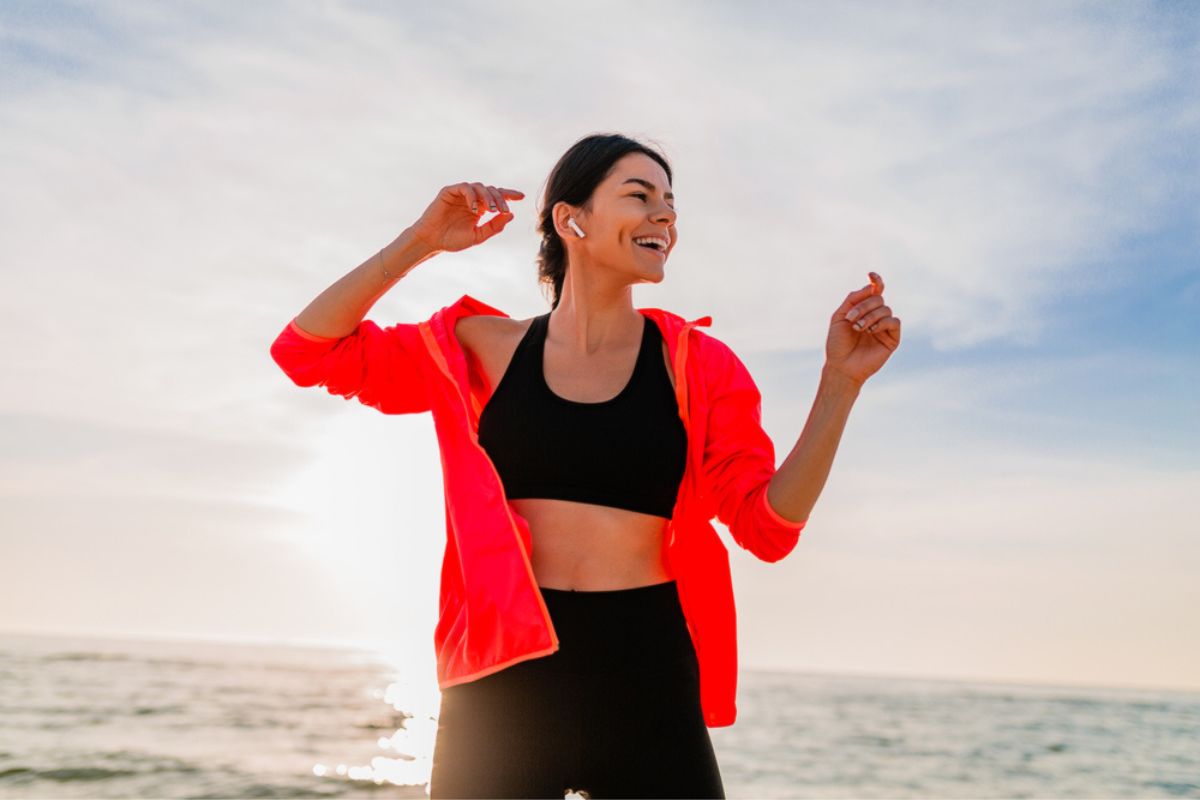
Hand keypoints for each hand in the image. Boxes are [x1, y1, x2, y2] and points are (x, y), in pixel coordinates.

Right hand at [411, 182, 524, 252]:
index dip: (509, 195)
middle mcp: (471, 199)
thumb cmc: (452, 240)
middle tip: (503, 210)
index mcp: (479, 208)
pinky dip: (472, 196)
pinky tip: (475, 208)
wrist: (432, 241)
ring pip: (479, 187)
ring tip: (491, 210)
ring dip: (488, 197)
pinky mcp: (449, 191)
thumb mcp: (478, 236)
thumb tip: (511, 215)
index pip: (497, 197)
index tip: (522, 197)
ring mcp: (460, 194)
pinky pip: (465, 188)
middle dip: (500, 199)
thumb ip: (494, 226)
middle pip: (491, 191)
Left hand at [825, 271, 901, 385]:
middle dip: (864, 306)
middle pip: (878, 298)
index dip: (876, 281)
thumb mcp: (839, 317)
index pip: (875, 291)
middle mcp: (876, 316)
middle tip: (851, 319)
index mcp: (863, 310)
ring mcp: (884, 327)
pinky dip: (882, 322)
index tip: (871, 275)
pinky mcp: (892, 338)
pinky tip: (871, 330)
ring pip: (885, 309)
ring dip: (870, 316)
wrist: (841, 365)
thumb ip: (853, 299)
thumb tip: (871, 287)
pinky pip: (894, 321)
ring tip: (858, 328)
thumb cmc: (837, 343)